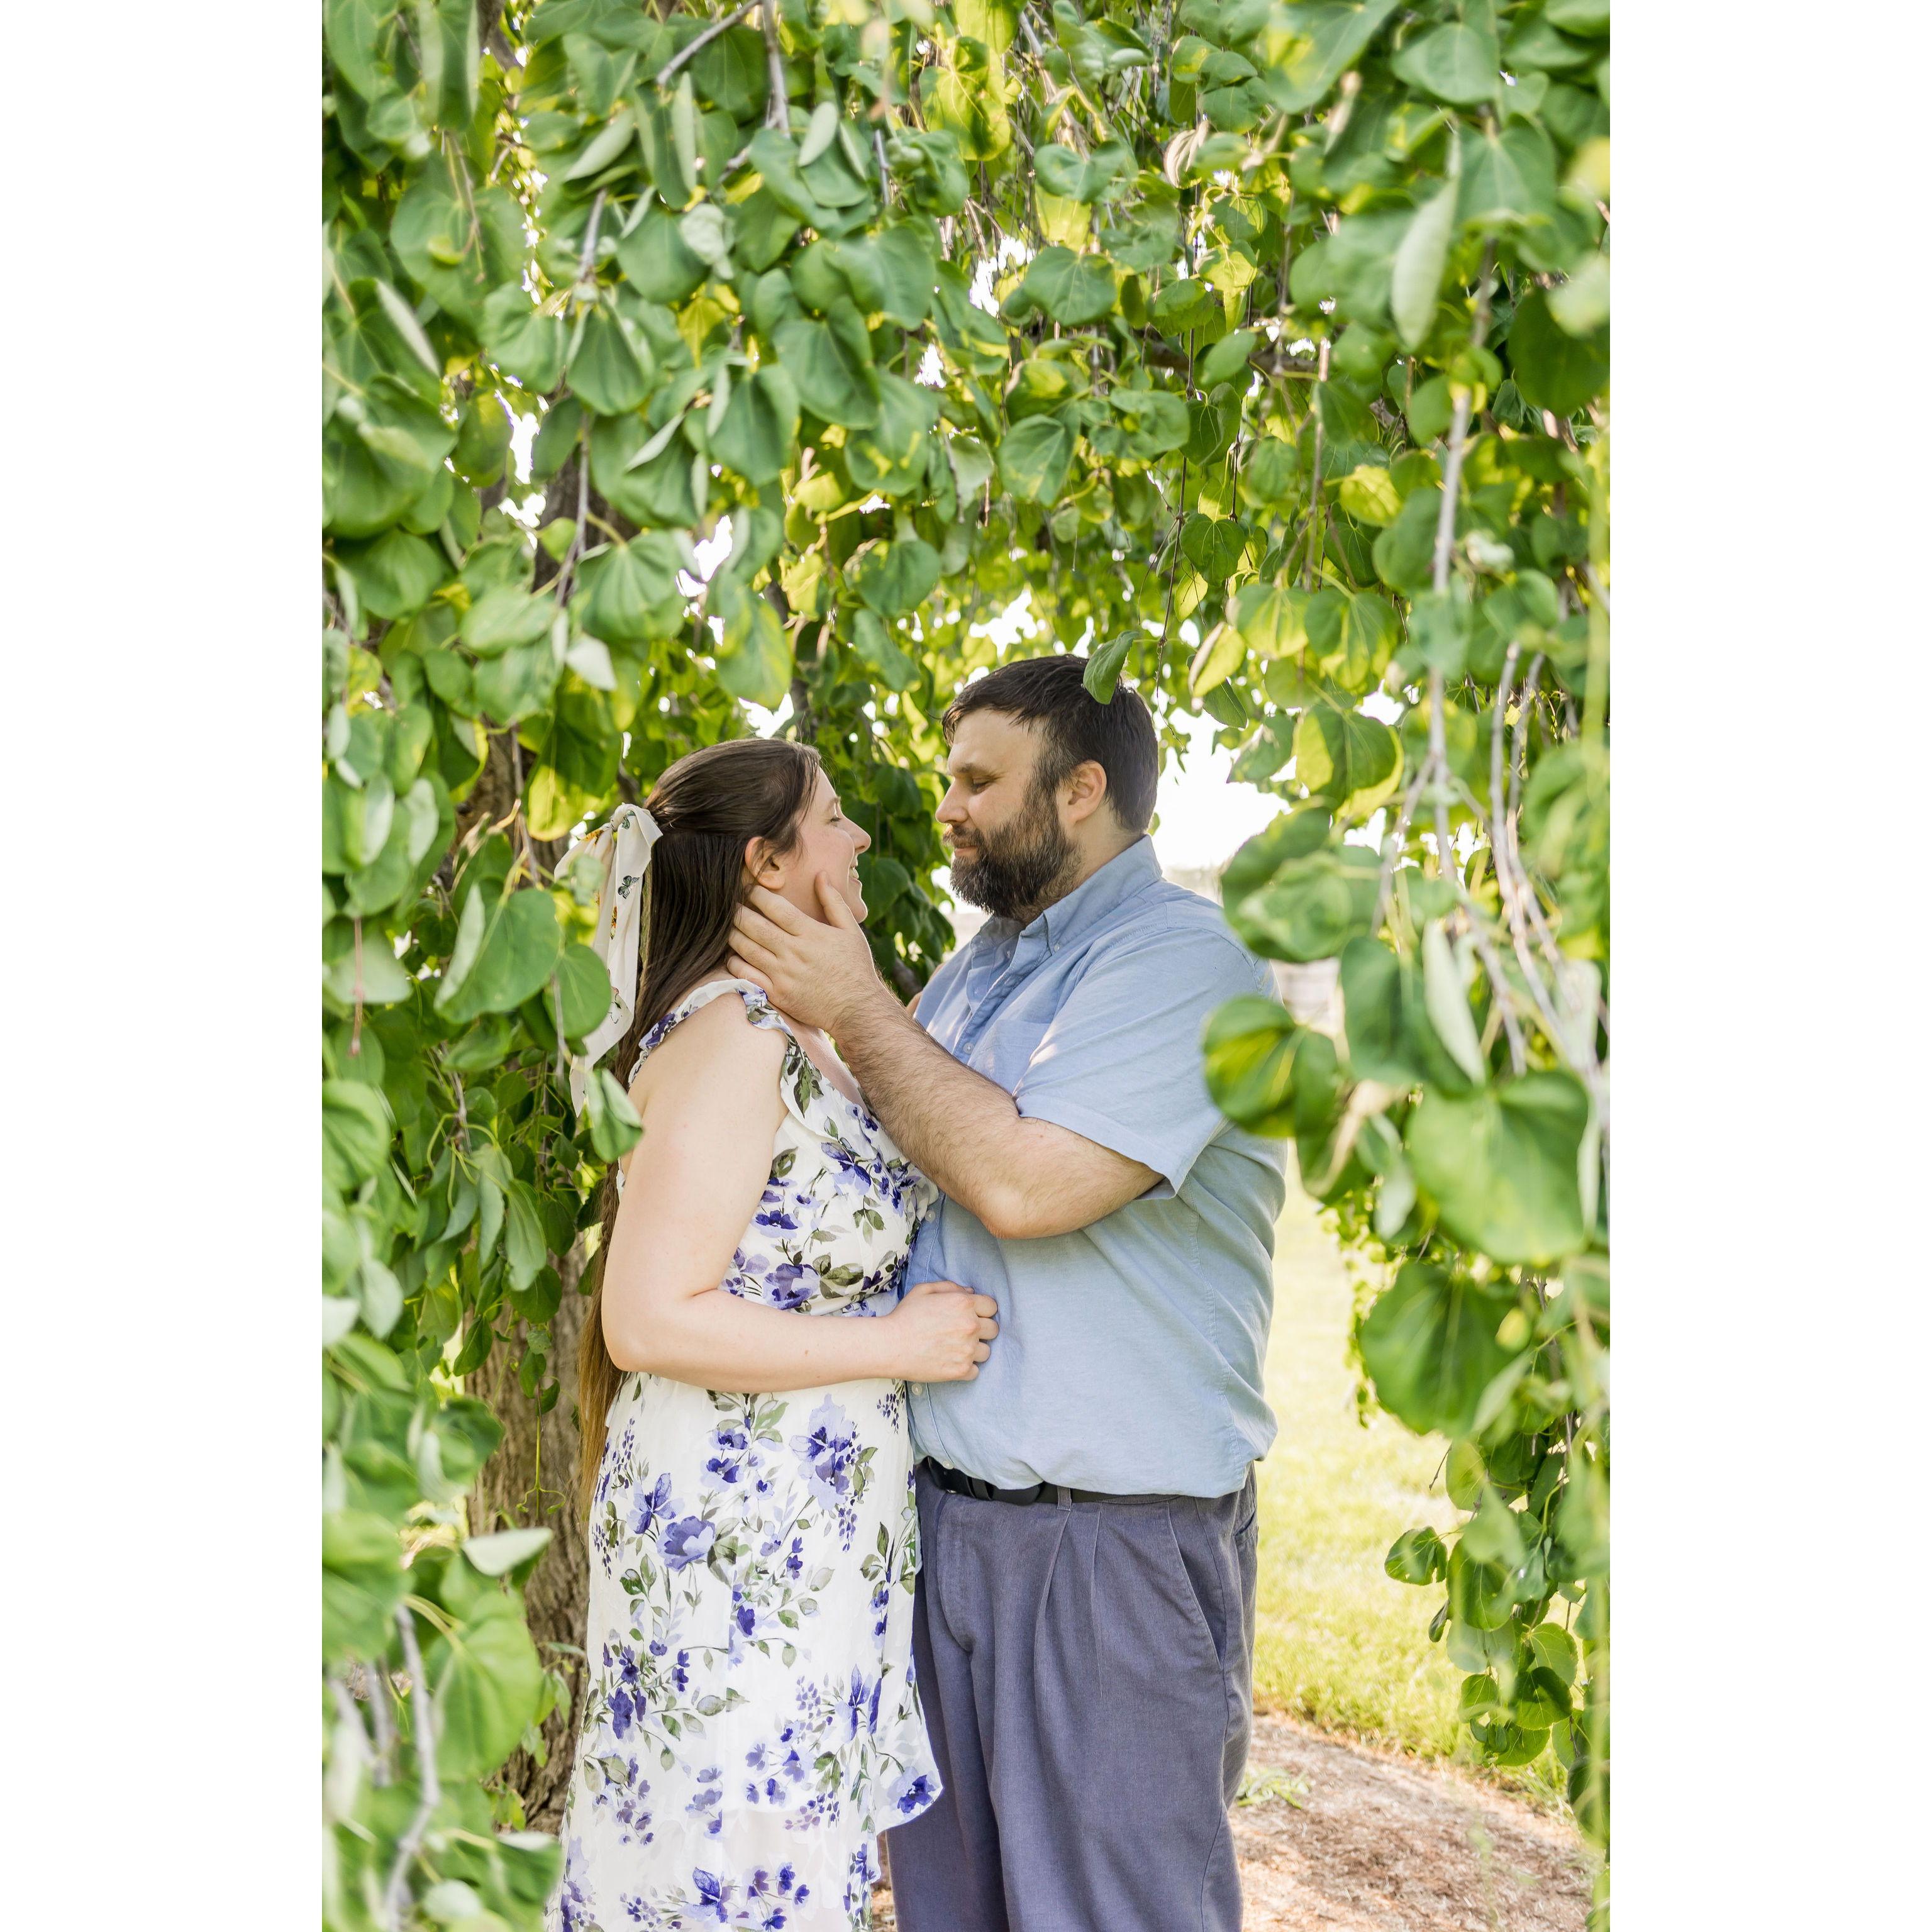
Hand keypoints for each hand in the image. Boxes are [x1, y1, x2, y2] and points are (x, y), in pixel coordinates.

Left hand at [729, 876, 887, 1035]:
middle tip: (728, 903)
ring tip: (727, 925)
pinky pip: (747, 975)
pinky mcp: (778, 994)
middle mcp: (794, 952)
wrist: (857, 1009)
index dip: (758, 894)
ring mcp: (784, 975)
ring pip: (747, 949)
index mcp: (811, 934)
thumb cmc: (855, 967)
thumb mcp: (851, 930)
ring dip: (732, 934)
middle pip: (755, 926)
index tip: (749, 887)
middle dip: (738, 912)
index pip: (777, 907)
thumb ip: (833, 902)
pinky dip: (735, 963)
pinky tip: (733, 955)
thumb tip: (820, 874)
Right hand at [880, 1280, 998, 1382]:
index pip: (992, 1307)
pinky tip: (951, 1362)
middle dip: (981, 1330)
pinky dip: (966, 1368)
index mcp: (964, 1303)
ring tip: (956, 1349)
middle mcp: (970, 1325)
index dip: (982, 1310)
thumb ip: (950, 1287)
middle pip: (993, 1329)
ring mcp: (968, 1349)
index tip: (972, 1316)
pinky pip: (976, 1371)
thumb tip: (970, 1292)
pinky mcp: (961, 1370)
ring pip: (987, 1352)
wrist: (889, 1346)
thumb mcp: (924, 1290)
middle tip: (962, 1333)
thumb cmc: (904, 1316)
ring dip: (975, 1350)